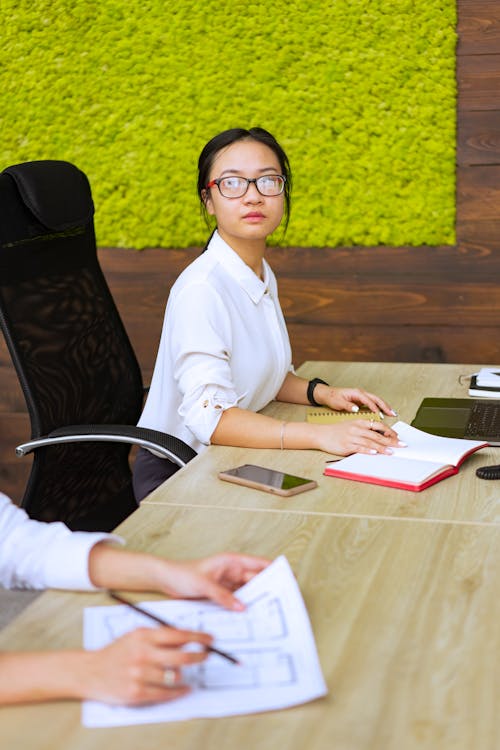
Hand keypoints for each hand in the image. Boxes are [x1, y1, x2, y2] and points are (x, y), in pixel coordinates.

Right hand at [81, 626, 210, 704]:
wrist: (90, 671)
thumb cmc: (117, 652)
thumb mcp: (137, 636)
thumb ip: (160, 636)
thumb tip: (188, 640)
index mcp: (143, 636)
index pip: (178, 635)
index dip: (198, 637)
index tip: (210, 639)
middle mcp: (142, 654)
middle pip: (181, 656)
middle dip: (199, 656)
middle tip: (207, 655)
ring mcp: (139, 674)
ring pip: (174, 676)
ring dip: (183, 674)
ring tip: (183, 671)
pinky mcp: (136, 693)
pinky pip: (165, 693)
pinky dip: (179, 692)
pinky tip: (184, 688)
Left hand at [153, 553, 270, 610]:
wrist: (166, 580)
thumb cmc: (183, 574)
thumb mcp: (204, 584)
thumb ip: (223, 596)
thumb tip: (242, 607)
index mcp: (232, 561)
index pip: (258, 564)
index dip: (274, 569)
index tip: (289, 577)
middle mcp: (233, 571)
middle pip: (256, 580)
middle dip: (268, 590)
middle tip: (281, 602)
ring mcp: (228, 584)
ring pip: (247, 593)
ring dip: (255, 601)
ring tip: (268, 613)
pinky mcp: (222, 595)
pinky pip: (237, 601)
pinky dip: (243, 608)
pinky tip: (249, 617)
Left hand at [314, 385, 396, 416]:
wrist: (327, 394)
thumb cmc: (332, 397)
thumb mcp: (338, 402)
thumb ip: (347, 405)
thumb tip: (356, 408)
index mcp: (356, 393)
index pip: (368, 400)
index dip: (375, 407)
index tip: (379, 414)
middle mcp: (361, 393)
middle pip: (376, 399)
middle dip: (385, 406)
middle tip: (392, 413)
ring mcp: (362, 396)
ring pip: (377, 401)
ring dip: (385, 407)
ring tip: (392, 413)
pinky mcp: (362, 400)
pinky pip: (374, 403)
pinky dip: (380, 408)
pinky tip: (384, 413)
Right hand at [315, 419, 403, 455]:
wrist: (321, 434)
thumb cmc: (337, 431)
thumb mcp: (352, 426)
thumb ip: (365, 430)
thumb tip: (380, 438)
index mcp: (360, 422)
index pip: (378, 426)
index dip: (389, 432)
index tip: (398, 437)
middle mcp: (357, 428)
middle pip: (377, 435)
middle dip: (391, 441)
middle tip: (401, 445)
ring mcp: (351, 437)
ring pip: (370, 442)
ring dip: (381, 448)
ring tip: (391, 452)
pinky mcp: (346, 445)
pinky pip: (359, 448)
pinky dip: (367, 450)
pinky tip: (374, 452)